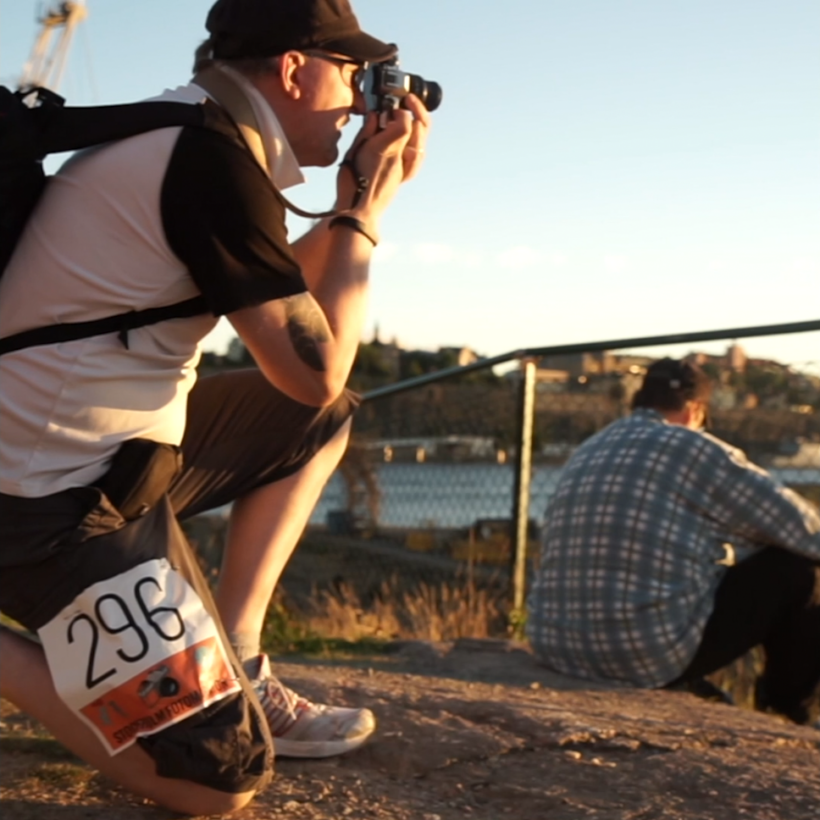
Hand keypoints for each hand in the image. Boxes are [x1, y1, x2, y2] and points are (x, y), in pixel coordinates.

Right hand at [335, 94, 430, 220]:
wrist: (359, 212)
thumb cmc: (352, 186)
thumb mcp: (353, 153)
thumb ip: (366, 132)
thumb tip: (375, 116)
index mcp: (385, 149)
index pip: (405, 122)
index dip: (400, 109)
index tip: (390, 106)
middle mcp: (399, 157)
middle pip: (419, 128)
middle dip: (415, 110)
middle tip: (406, 102)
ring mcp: (404, 167)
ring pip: (421, 141)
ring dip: (418, 126)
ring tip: (407, 117)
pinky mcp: (405, 175)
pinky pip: (418, 156)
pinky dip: (417, 142)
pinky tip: (410, 137)